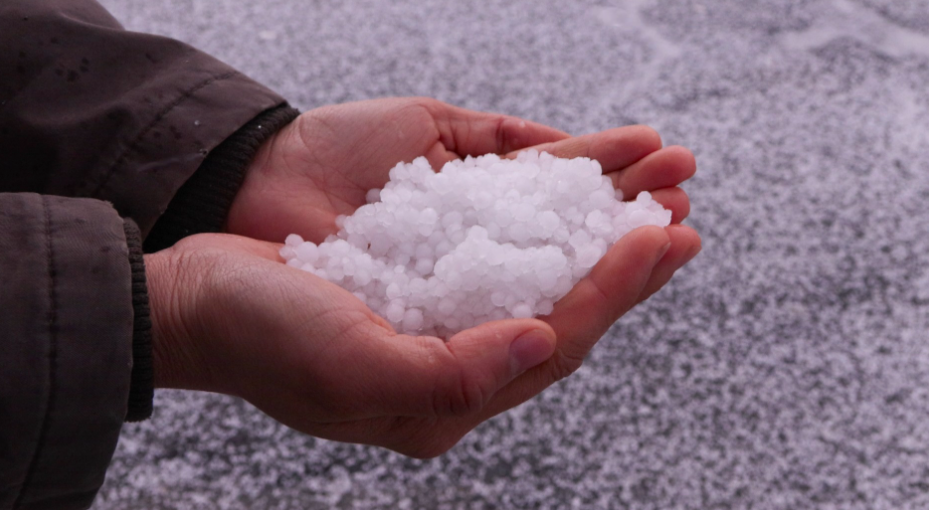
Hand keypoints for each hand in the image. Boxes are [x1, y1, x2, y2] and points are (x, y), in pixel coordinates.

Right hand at [145, 225, 690, 456]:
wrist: (198, 298)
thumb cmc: (260, 336)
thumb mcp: (347, 365)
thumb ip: (448, 373)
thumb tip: (536, 344)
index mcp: (445, 400)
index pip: (553, 345)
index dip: (611, 293)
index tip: (660, 241)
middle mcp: (454, 366)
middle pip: (563, 317)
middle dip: (623, 271)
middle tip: (681, 224)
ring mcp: (441, 324)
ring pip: (540, 284)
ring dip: (593, 244)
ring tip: (648, 205)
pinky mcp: (423, 285)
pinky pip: (500, 255)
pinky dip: (541, 227)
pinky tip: (570, 202)